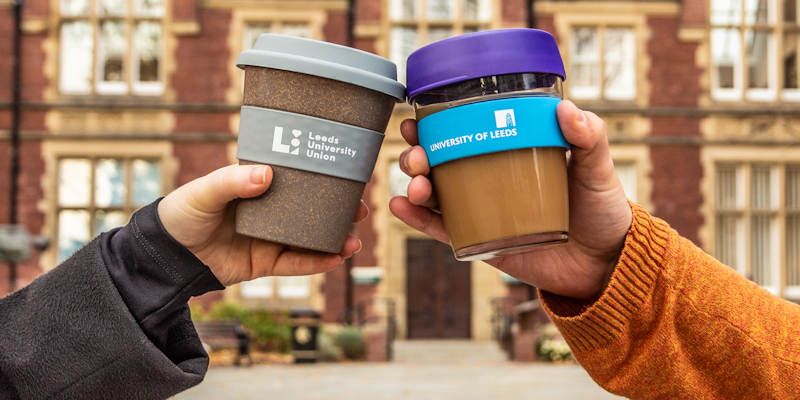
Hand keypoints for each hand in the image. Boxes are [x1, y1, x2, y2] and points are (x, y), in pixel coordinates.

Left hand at [158, 164, 363, 285]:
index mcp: (258, 187)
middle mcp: (269, 212)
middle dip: (338, 212)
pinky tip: (336, 258)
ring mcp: (269, 238)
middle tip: (360, 209)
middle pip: (312, 211)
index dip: (322, 179)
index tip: (347, 175)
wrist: (166, 255)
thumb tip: (267, 174)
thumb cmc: (182, 213)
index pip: (296, 180)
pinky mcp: (264, 264)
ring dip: (334, 240)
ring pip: (310, 239)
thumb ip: (233, 181)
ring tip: (354, 240)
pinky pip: (296, 264)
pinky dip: (316, 263)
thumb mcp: (205, 191)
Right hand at [389, 100, 631, 299]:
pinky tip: (399, 207)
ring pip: (435, 194)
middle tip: (417, 155)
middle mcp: (489, 179)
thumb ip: (589, 138)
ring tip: (415, 185)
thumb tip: (567, 109)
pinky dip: (418, 220)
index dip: (437, 123)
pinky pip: (442, 229)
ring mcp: (482, 210)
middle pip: (440, 161)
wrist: (606, 263)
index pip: (465, 132)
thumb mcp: (597, 168)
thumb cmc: (602, 210)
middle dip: (417, 154)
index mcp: (509, 153)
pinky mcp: (480, 241)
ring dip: (414, 184)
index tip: (418, 116)